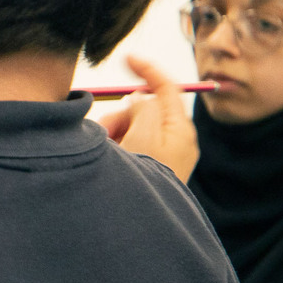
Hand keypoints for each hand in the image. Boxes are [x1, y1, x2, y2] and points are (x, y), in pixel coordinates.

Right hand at [97, 55, 198, 180]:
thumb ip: (143, 108)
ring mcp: (159, 154)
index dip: (147, 69)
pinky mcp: (145, 167)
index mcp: (179, 129)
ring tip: (104, 153)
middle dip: (118, 114)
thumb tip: (139, 98)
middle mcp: (172, 139)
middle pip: (142, 109)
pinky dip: (112, 147)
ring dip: (111, 133)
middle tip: (103, 132)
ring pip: (129, 127)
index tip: (126, 57)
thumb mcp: (143, 136)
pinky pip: (125, 145)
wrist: (141, 224)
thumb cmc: (145, 180)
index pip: (166, 88)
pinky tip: (106, 160)